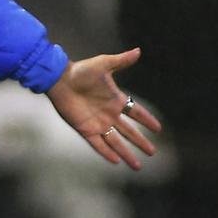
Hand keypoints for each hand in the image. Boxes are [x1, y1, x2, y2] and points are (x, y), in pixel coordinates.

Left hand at [45, 47, 162, 170]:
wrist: (58, 79)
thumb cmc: (80, 71)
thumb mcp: (103, 64)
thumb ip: (121, 61)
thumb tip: (138, 51)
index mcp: (115, 100)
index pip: (136, 112)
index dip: (147, 120)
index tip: (158, 129)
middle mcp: (109, 114)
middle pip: (129, 132)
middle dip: (140, 142)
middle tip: (153, 152)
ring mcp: (97, 123)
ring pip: (116, 142)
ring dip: (127, 154)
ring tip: (138, 166)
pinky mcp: (85, 129)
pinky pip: (98, 144)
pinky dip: (107, 153)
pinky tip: (116, 162)